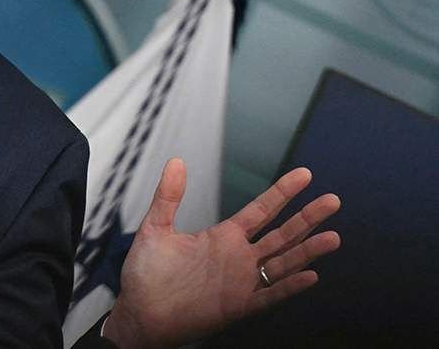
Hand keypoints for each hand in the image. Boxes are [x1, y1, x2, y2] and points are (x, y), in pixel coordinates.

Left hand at [101, 158, 339, 348]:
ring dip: (307, 251)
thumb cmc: (146, 273)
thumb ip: (169, 196)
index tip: (304, 174)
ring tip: (333, 236)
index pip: (261, 210)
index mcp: (222, 237)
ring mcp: (241, 282)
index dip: (282, 192)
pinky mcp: (237, 306)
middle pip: (281, 234)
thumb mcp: (156, 228)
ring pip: (282, 263)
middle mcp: (238, 257)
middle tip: (333, 200)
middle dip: (307, 217)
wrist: (139, 312)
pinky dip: (288, 286)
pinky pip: (269, 295)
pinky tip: (309, 275)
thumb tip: (176, 161)